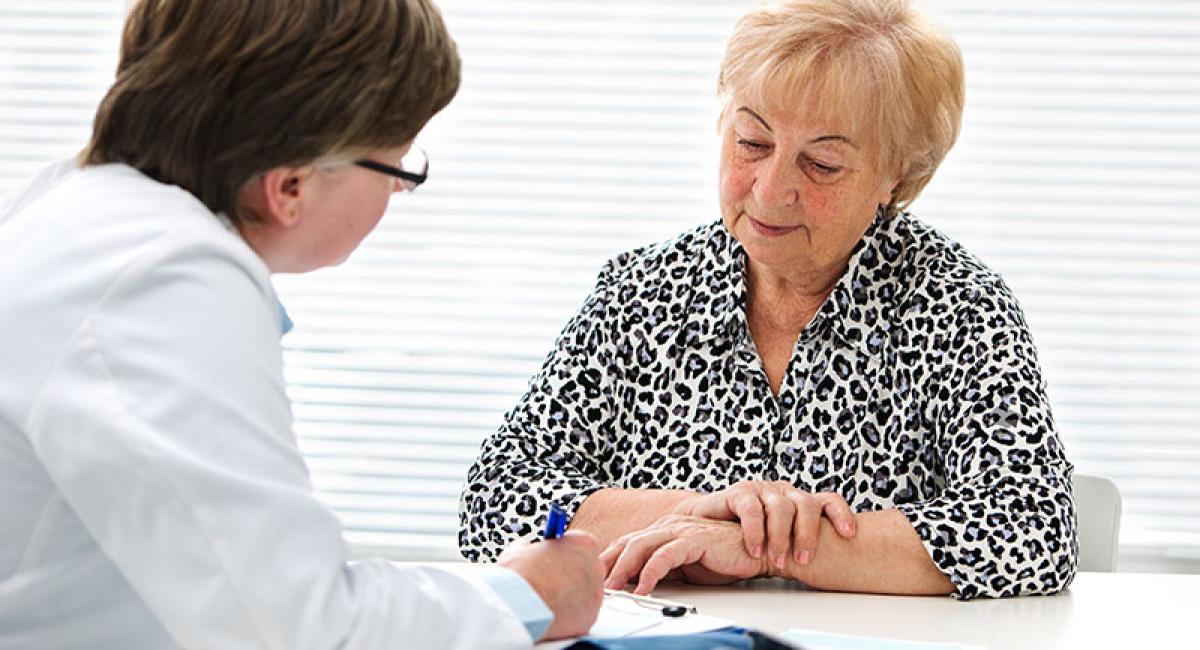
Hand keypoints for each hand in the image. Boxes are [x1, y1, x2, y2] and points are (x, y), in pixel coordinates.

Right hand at [498, 530, 604, 640]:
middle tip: (551, 582)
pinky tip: (551, 613)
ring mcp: (595, 594)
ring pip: (586, 595)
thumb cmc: (519, 574)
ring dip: (571, 597)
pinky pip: (582, 615)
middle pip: (588, 570)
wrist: (516, 605)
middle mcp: (596, 567)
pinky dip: (569, 615)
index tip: (554, 561)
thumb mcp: (520, 549)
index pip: (581, 546)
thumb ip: (532, 548)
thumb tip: (526, 549)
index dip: (565, 555)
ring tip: (547, 600)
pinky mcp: (590, 617)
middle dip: (572, 576)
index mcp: (583, 543)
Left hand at [601, 515, 769, 594]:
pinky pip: (665, 555)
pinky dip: (651, 572)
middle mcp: (668, 525)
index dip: (608, 560)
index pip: (627, 543)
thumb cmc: (723, 558)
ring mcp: (680, 529)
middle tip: (595, 585)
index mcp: (663, 530)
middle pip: (628, 542)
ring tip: (614, 588)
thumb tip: (636, 584)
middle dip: (608, 564)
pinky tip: (645, 587)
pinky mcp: (693, 538)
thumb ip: (661, 570)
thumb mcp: (684, 567)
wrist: (756, 552)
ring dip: (624, 568)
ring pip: (641, 546)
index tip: (592, 578)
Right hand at [675, 480, 857, 569]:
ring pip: (782, 507)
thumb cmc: (748, 538)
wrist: (707, 526)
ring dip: (781, 537)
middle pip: (807, 505)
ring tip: (776, 559)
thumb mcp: (781, 541)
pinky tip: (754, 549)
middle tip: (803, 559)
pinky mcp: (740, 492)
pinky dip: (755, 532)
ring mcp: (762, 490)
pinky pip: (752, 510)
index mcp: (799, 502)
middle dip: (808, 534)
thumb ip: (800, 545)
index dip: (841, 515)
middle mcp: (784, 493)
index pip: (828, 501)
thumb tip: (834, 570)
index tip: (849, 534)